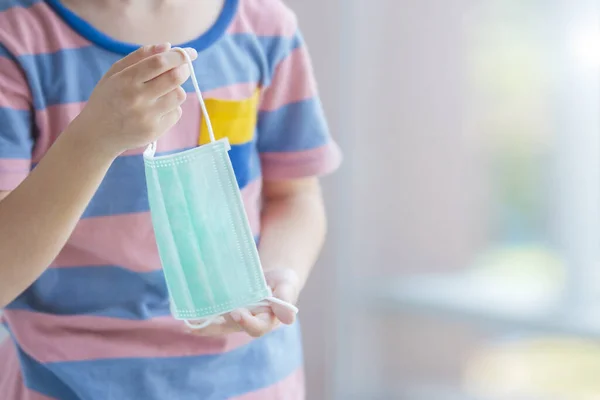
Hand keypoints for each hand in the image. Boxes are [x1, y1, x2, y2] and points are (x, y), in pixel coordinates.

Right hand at [71, 43, 196, 156]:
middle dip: (184, 70)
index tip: (190, 52)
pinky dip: (172, 108)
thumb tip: (167, 46)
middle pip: (175, 78)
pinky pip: (176, 113)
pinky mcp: (154, 131)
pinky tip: (157, 109)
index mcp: (125, 80)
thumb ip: (140, 57)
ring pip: (179, 95)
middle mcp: (137, 98)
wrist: (97, 134)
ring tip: (163, 91)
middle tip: (183, 68)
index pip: (159, 63)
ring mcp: (146, 117)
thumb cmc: (108, 98)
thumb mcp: (115, 73)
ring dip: (177, 89)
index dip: (178, 56)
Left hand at [188, 268, 300, 337]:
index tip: (237, 312)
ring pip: (218, 325)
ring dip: (203, 325)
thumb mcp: (288, 285)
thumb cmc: (282, 282)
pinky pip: (212, 316)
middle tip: (204, 319)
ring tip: (189, 322)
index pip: (256, 327)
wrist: (273, 277)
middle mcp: (249, 323)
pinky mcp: (225, 310)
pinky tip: (186, 315)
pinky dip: (200, 316)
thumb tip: (288, 319)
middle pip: (232, 328)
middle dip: (217, 325)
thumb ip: (286, 298)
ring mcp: (235, 318)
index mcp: (267, 321)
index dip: (246, 322)